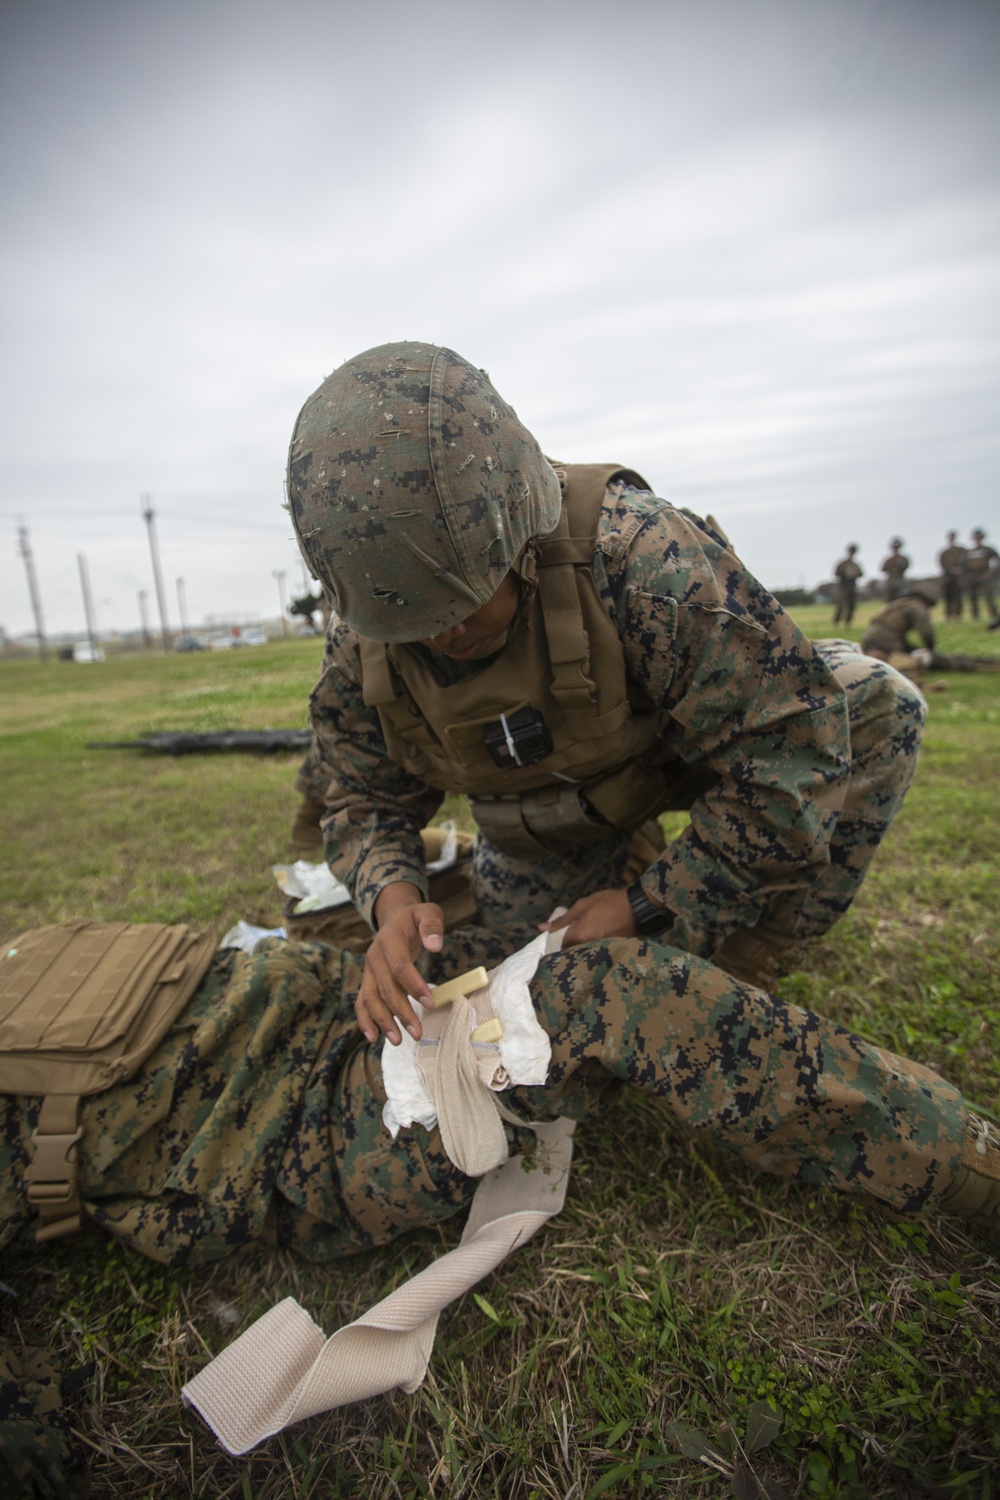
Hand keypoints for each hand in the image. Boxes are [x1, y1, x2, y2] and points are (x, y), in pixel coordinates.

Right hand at [356, 887, 443, 1045]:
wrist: (394, 918)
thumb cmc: (414, 918)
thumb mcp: (427, 912)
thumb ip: (432, 925)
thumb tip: (435, 945)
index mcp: (389, 939)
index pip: (398, 965)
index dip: (413, 985)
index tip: (431, 1003)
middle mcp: (374, 956)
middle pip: (384, 987)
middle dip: (400, 1011)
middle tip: (417, 1033)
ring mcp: (368, 970)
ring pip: (370, 998)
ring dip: (383, 1021)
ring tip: (398, 1041)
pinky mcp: (368, 981)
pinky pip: (362, 1002)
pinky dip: (365, 1020)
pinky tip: (374, 1038)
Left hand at [538, 888, 637, 946]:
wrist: (637, 907)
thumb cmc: (608, 902)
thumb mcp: (583, 905)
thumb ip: (562, 919)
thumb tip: (542, 928)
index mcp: (579, 935)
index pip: (561, 946)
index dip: (558, 940)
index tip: (559, 936)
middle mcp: (588, 947)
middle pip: (573, 952)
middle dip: (570, 947)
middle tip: (574, 936)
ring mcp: (600, 951)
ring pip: (585, 953)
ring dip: (582, 948)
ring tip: (586, 938)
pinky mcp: (611, 952)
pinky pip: (597, 953)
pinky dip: (594, 948)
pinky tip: (598, 940)